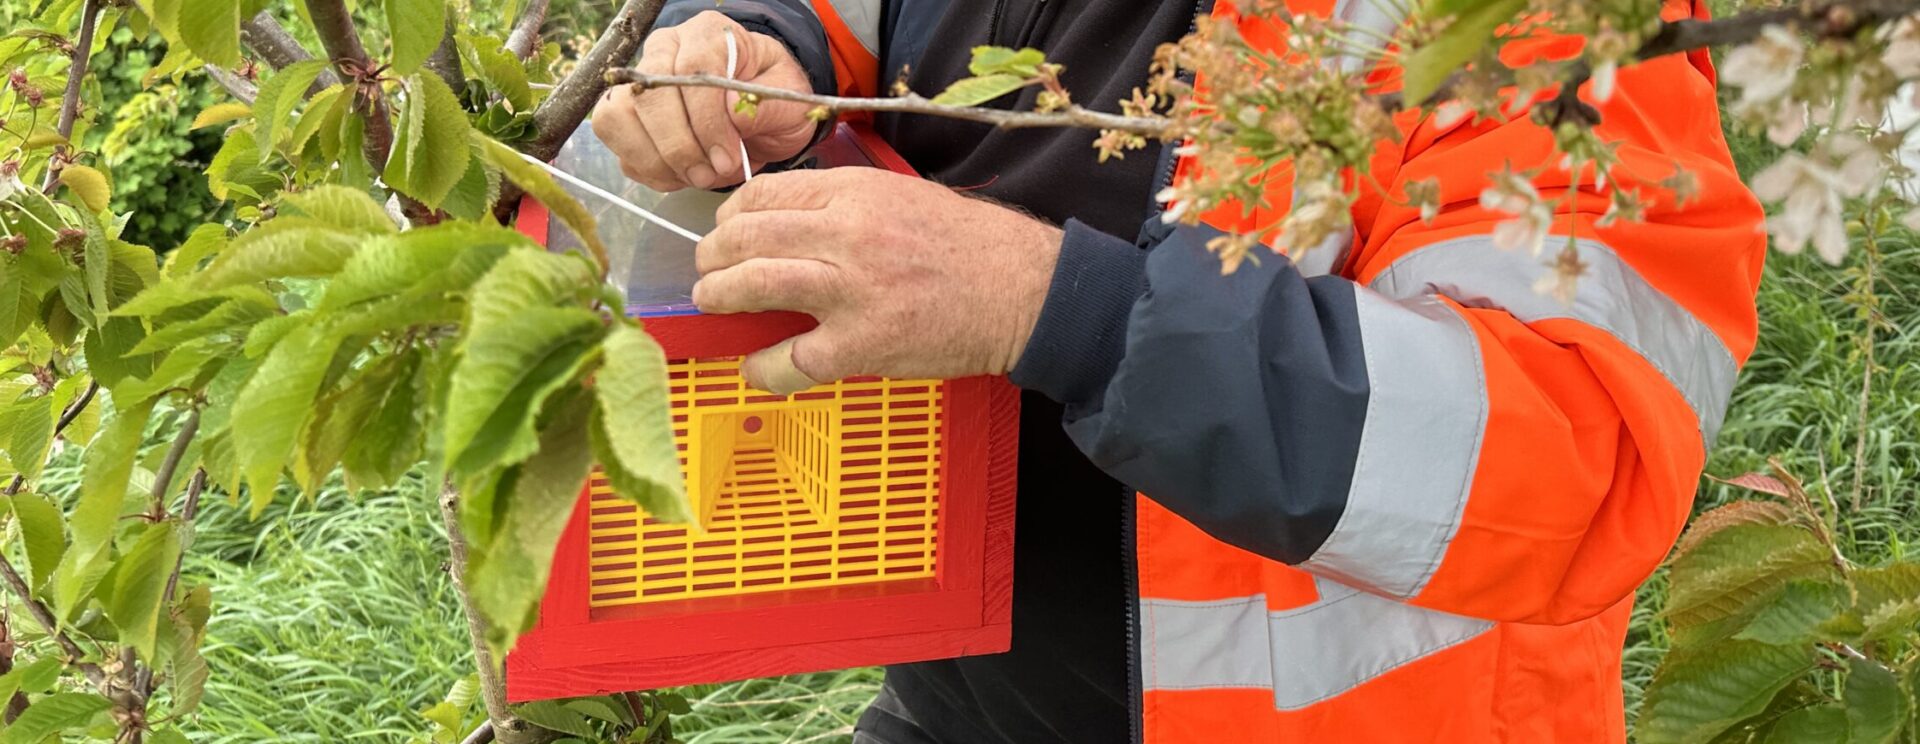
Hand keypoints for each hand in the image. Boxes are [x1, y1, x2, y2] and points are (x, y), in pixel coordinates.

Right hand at [591, 11, 816, 191]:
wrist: (761, 115)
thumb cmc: (773, 100)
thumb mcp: (788, 99)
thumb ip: (765, 105)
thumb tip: (731, 112)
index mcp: (708, 35)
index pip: (690, 71)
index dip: (705, 120)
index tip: (726, 156)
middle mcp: (665, 51)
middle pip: (647, 96)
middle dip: (679, 146)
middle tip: (710, 174)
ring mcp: (639, 83)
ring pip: (618, 118)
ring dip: (657, 160)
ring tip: (697, 177)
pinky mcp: (627, 117)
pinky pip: (621, 148)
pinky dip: (651, 172)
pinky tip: (683, 175)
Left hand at [693, 168, 1064, 393]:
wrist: (1025, 292)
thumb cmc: (972, 247)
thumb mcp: (904, 198)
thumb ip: (846, 205)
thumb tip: (788, 222)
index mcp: (856, 193)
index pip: (765, 194)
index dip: (732, 214)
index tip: (727, 229)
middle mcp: (847, 234)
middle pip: (747, 235)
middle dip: (713, 254)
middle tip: (708, 270)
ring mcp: (852, 291)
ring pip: (753, 284)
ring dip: (719, 295)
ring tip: (713, 302)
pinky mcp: (862, 345)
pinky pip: (788, 360)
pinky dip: (761, 368)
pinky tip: (756, 368)